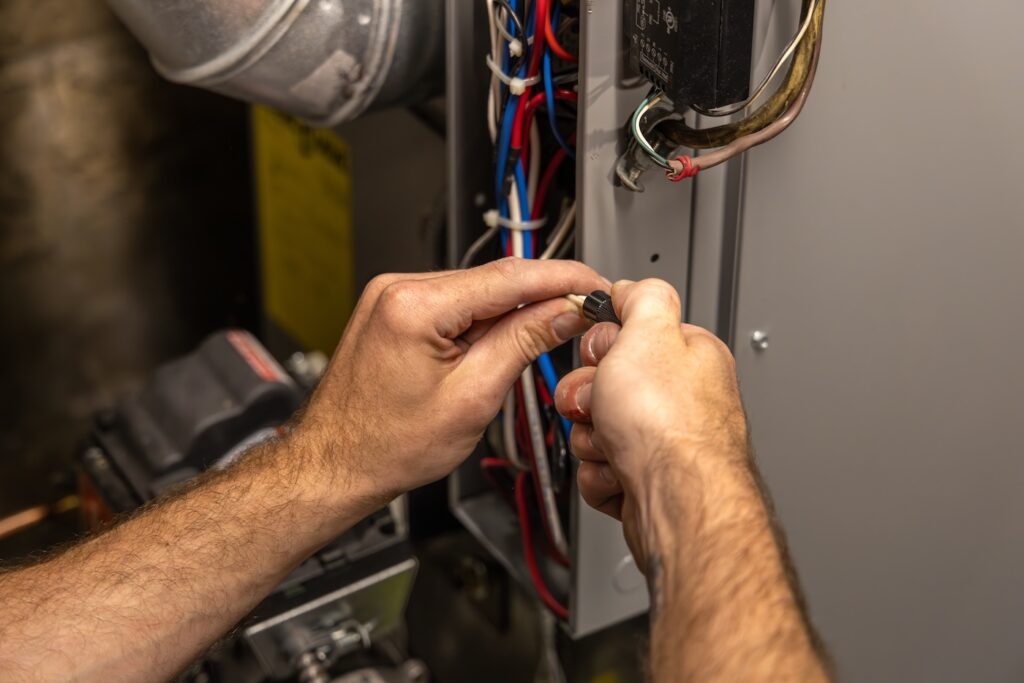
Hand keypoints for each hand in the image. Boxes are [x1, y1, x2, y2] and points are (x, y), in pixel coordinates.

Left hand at [291, 258, 607, 508]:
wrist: (335, 463)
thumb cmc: (385, 445)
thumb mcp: (472, 396)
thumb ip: (522, 343)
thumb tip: (562, 312)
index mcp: (414, 306)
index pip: (509, 277)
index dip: (562, 280)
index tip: (594, 286)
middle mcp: (398, 289)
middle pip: (494, 279)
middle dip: (543, 295)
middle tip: (584, 313)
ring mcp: (393, 296)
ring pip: (477, 291)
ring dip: (515, 310)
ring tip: (547, 336)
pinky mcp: (394, 309)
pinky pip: (455, 303)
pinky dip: (485, 319)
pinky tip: (502, 342)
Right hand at [554, 279, 748, 570]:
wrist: (676, 502)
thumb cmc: (670, 426)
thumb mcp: (649, 333)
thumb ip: (642, 296)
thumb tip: (629, 286)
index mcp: (686, 356)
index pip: (626, 334)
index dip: (602, 345)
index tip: (601, 355)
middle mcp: (680, 399)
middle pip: (603, 384)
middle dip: (589, 398)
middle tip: (602, 404)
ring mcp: (664, 442)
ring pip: (596, 428)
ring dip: (592, 438)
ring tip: (616, 445)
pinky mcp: (648, 480)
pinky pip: (601, 467)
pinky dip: (602, 473)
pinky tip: (622, 473)